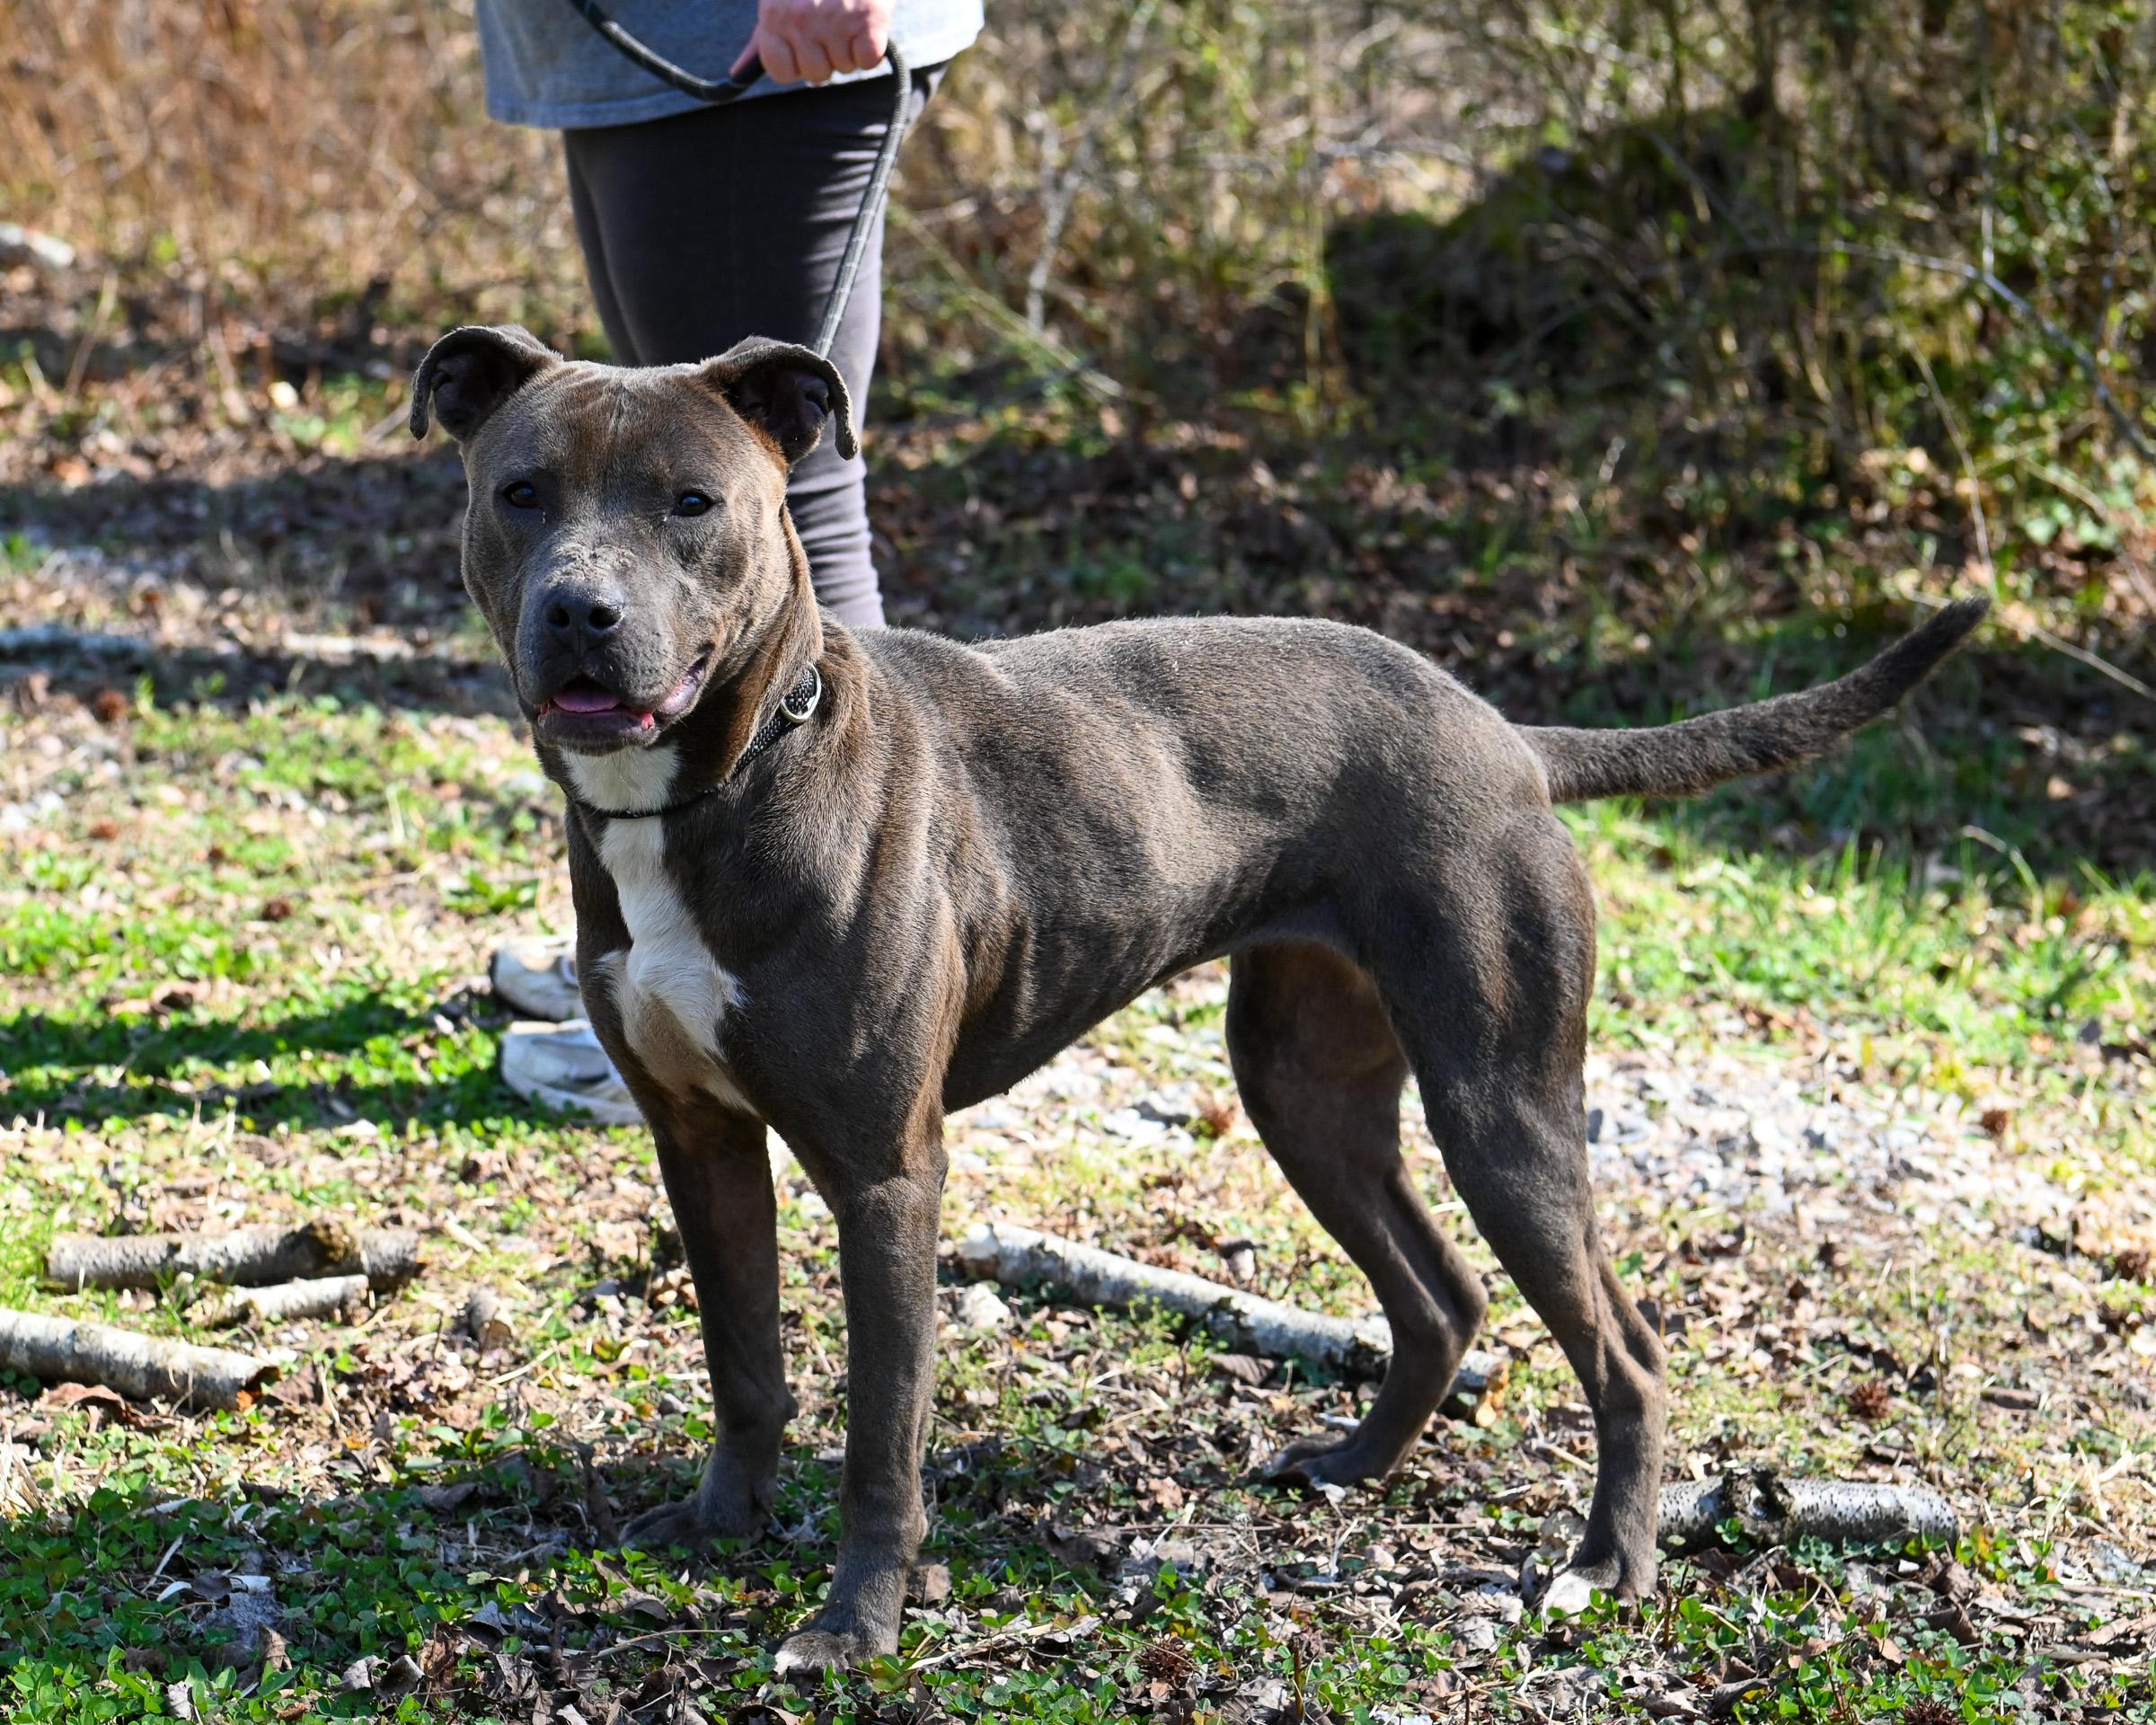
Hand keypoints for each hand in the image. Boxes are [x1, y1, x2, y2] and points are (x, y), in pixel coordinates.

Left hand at [731, 0, 891, 84]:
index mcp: (773, 17)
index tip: (804, 45)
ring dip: (849, 49)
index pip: (781, 73)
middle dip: (827, 57)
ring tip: (847, 17)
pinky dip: (871, 48)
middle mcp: (800, 20)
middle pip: (817, 75)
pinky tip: (865, 23)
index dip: (797, 64)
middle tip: (831, 25)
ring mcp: (834, 19)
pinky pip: (868, 60)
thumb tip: (737, 73)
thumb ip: (761, 40)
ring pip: (845, 67)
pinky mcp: (868, 18)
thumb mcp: (778, 3)